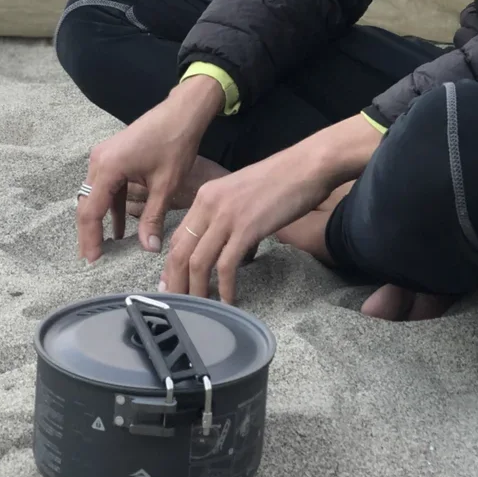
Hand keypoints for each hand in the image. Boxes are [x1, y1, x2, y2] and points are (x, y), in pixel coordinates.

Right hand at [76, 76, 223, 261]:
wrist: (183, 111)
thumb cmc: (175, 142)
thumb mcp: (166, 185)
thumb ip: (153, 218)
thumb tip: (149, 248)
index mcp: (108, 167)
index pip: (91, 212)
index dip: (90, 239)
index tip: (92, 261)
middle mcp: (100, 160)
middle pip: (87, 204)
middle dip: (89, 232)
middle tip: (92, 259)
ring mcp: (104, 155)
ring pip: (94, 195)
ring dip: (99, 219)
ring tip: (104, 247)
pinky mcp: (113, 155)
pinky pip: (105, 185)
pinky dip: (110, 205)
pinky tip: (120, 227)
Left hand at [160, 114, 382, 303]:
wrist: (307, 166)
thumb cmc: (281, 180)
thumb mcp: (242, 194)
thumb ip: (229, 218)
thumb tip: (231, 250)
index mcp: (206, 195)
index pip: (179, 236)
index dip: (171, 265)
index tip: (172, 285)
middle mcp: (210, 204)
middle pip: (180, 251)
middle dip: (176, 283)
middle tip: (179, 306)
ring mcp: (227, 216)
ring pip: (198, 262)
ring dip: (196, 291)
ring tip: (201, 310)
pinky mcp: (247, 228)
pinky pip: (227, 266)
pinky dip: (225, 288)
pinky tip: (229, 302)